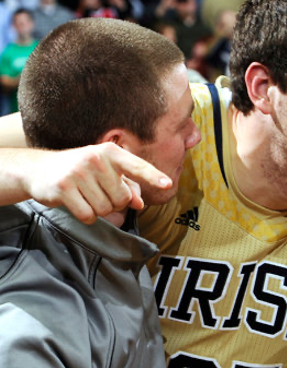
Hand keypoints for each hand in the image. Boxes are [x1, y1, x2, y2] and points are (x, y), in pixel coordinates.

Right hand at [26, 143, 171, 223]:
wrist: (38, 169)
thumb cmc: (81, 171)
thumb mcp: (105, 172)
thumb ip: (127, 186)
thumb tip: (140, 203)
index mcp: (111, 152)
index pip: (136, 166)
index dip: (153, 176)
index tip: (167, 184)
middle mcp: (96, 159)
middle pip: (122, 198)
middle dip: (114, 202)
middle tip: (97, 191)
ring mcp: (78, 172)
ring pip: (106, 209)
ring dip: (99, 209)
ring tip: (85, 195)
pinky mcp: (64, 188)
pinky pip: (88, 215)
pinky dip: (86, 216)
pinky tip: (76, 203)